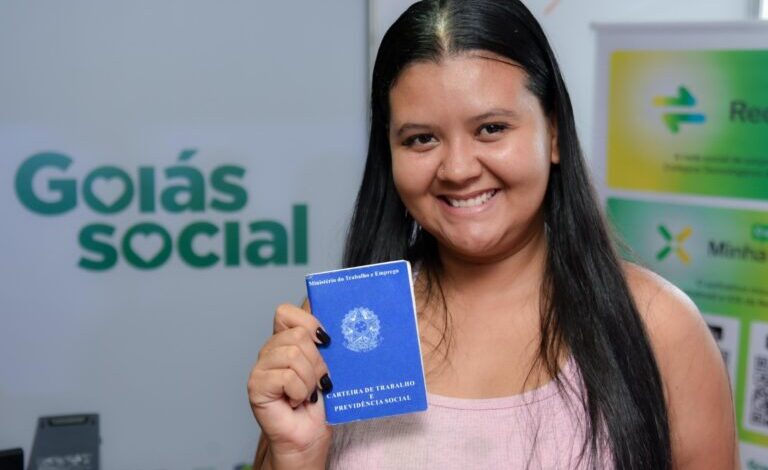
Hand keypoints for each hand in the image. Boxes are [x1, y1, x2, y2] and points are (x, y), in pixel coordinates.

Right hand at [248, 303, 332, 466]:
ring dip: (309, 379)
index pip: (286, 312)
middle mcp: (270, 350)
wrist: (310, 435)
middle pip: (297, 335)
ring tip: (307, 393)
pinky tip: (295, 401)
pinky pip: (287, 376)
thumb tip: (332, 322)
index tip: (325, 341)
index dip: (308, 322)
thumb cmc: (320, 401)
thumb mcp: (328, 364)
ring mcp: (261, 367)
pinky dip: (299, 391)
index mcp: (285, 340)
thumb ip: (325, 342)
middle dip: (317, 361)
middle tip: (318, 380)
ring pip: (293, 355)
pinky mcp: (256, 385)